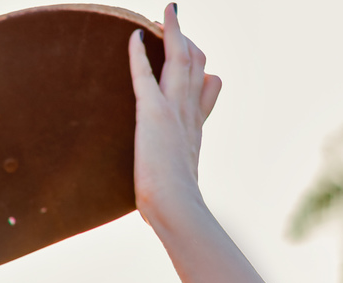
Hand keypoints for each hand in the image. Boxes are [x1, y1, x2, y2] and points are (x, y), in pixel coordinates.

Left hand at [128, 4, 221, 226]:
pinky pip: (145, 74)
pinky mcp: (153, 112)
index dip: (203, 67)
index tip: (197, 56)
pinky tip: (134, 36)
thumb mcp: (182, 181)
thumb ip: (179, 174)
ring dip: (172, 32)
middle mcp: (190, 112)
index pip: (208, 85)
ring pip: (180, 59)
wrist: (176, 204)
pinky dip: (139, 53)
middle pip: (197, 64)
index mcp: (197, 127)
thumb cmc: (175, 203)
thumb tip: (177, 188)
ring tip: (166, 12)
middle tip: (175, 21)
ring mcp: (174, 109)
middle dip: (188, 40)